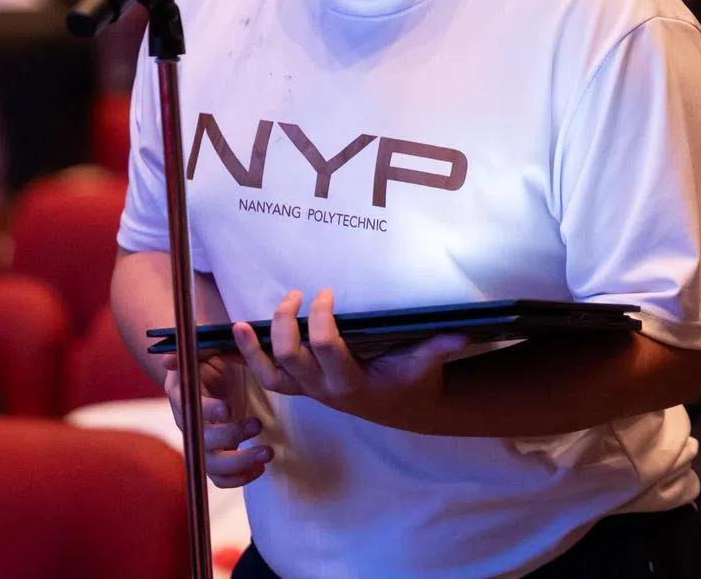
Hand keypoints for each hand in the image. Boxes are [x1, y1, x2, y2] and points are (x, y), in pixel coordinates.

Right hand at [162, 352, 272, 488]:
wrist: (209, 372)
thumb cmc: (209, 358)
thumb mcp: (206, 347)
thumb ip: (195, 349)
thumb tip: (167, 360)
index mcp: (182, 394)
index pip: (190, 408)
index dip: (207, 411)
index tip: (228, 409)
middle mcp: (188, 423)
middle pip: (202, 441)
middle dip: (231, 436)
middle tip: (258, 424)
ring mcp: (201, 442)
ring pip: (213, 466)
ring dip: (241, 463)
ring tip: (267, 452)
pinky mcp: (214, 455)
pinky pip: (221, 479)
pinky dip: (240, 478)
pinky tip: (261, 467)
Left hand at [233, 289, 466, 428]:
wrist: (400, 407)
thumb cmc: (411, 380)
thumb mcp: (424, 365)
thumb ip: (439, 347)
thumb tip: (462, 332)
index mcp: (352, 382)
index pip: (326, 349)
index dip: (320, 319)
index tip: (325, 292)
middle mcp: (325, 389)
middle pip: (292, 360)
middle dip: (286, 326)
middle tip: (296, 295)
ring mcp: (310, 390)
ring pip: (272, 377)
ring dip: (255, 350)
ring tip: (242, 322)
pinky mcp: (302, 386)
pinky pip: (269, 378)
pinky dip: (250, 357)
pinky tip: (238, 332)